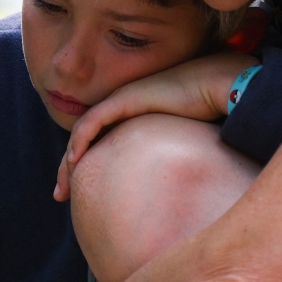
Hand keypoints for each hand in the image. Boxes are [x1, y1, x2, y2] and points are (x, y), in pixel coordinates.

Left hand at [53, 52, 257, 201]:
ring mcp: (123, 100)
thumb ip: (173, 158)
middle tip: (60, 196)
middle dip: (68, 168)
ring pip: (82, 131)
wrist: (221, 85)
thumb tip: (176, 190)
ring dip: (67, 161)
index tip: (80, 193)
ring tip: (62, 188)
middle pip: (85, 138)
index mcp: (136, 116)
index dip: (86, 164)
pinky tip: (74, 160)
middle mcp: (125, 106)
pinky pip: (92, 121)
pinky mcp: (125, 99)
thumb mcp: (186, 141)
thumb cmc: (213, 113)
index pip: (100, 140)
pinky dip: (80, 141)